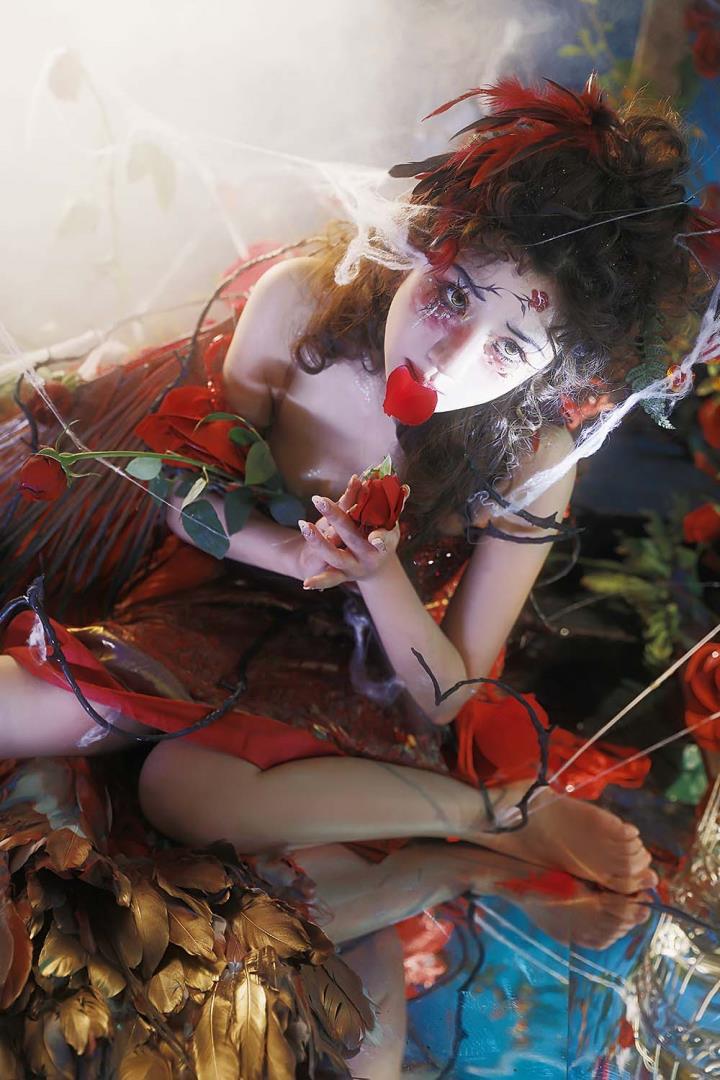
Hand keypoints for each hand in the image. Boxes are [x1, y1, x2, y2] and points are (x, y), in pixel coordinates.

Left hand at [299, 475, 405, 590]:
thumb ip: (395, 506)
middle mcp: (369, 557)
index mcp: (384, 544)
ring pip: (336, 556)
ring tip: (304, 525)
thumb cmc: (384, 537)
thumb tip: (404, 488)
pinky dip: (319, 581)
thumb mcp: (391, 524)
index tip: (374, 537)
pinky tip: (305, 584)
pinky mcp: (343, 576)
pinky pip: (330, 579)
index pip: (384, 539)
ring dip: (319, 542)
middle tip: (320, 500)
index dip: (380, 539)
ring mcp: (355, 567)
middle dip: (337, 518)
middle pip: (352, 537)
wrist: (376, 567)